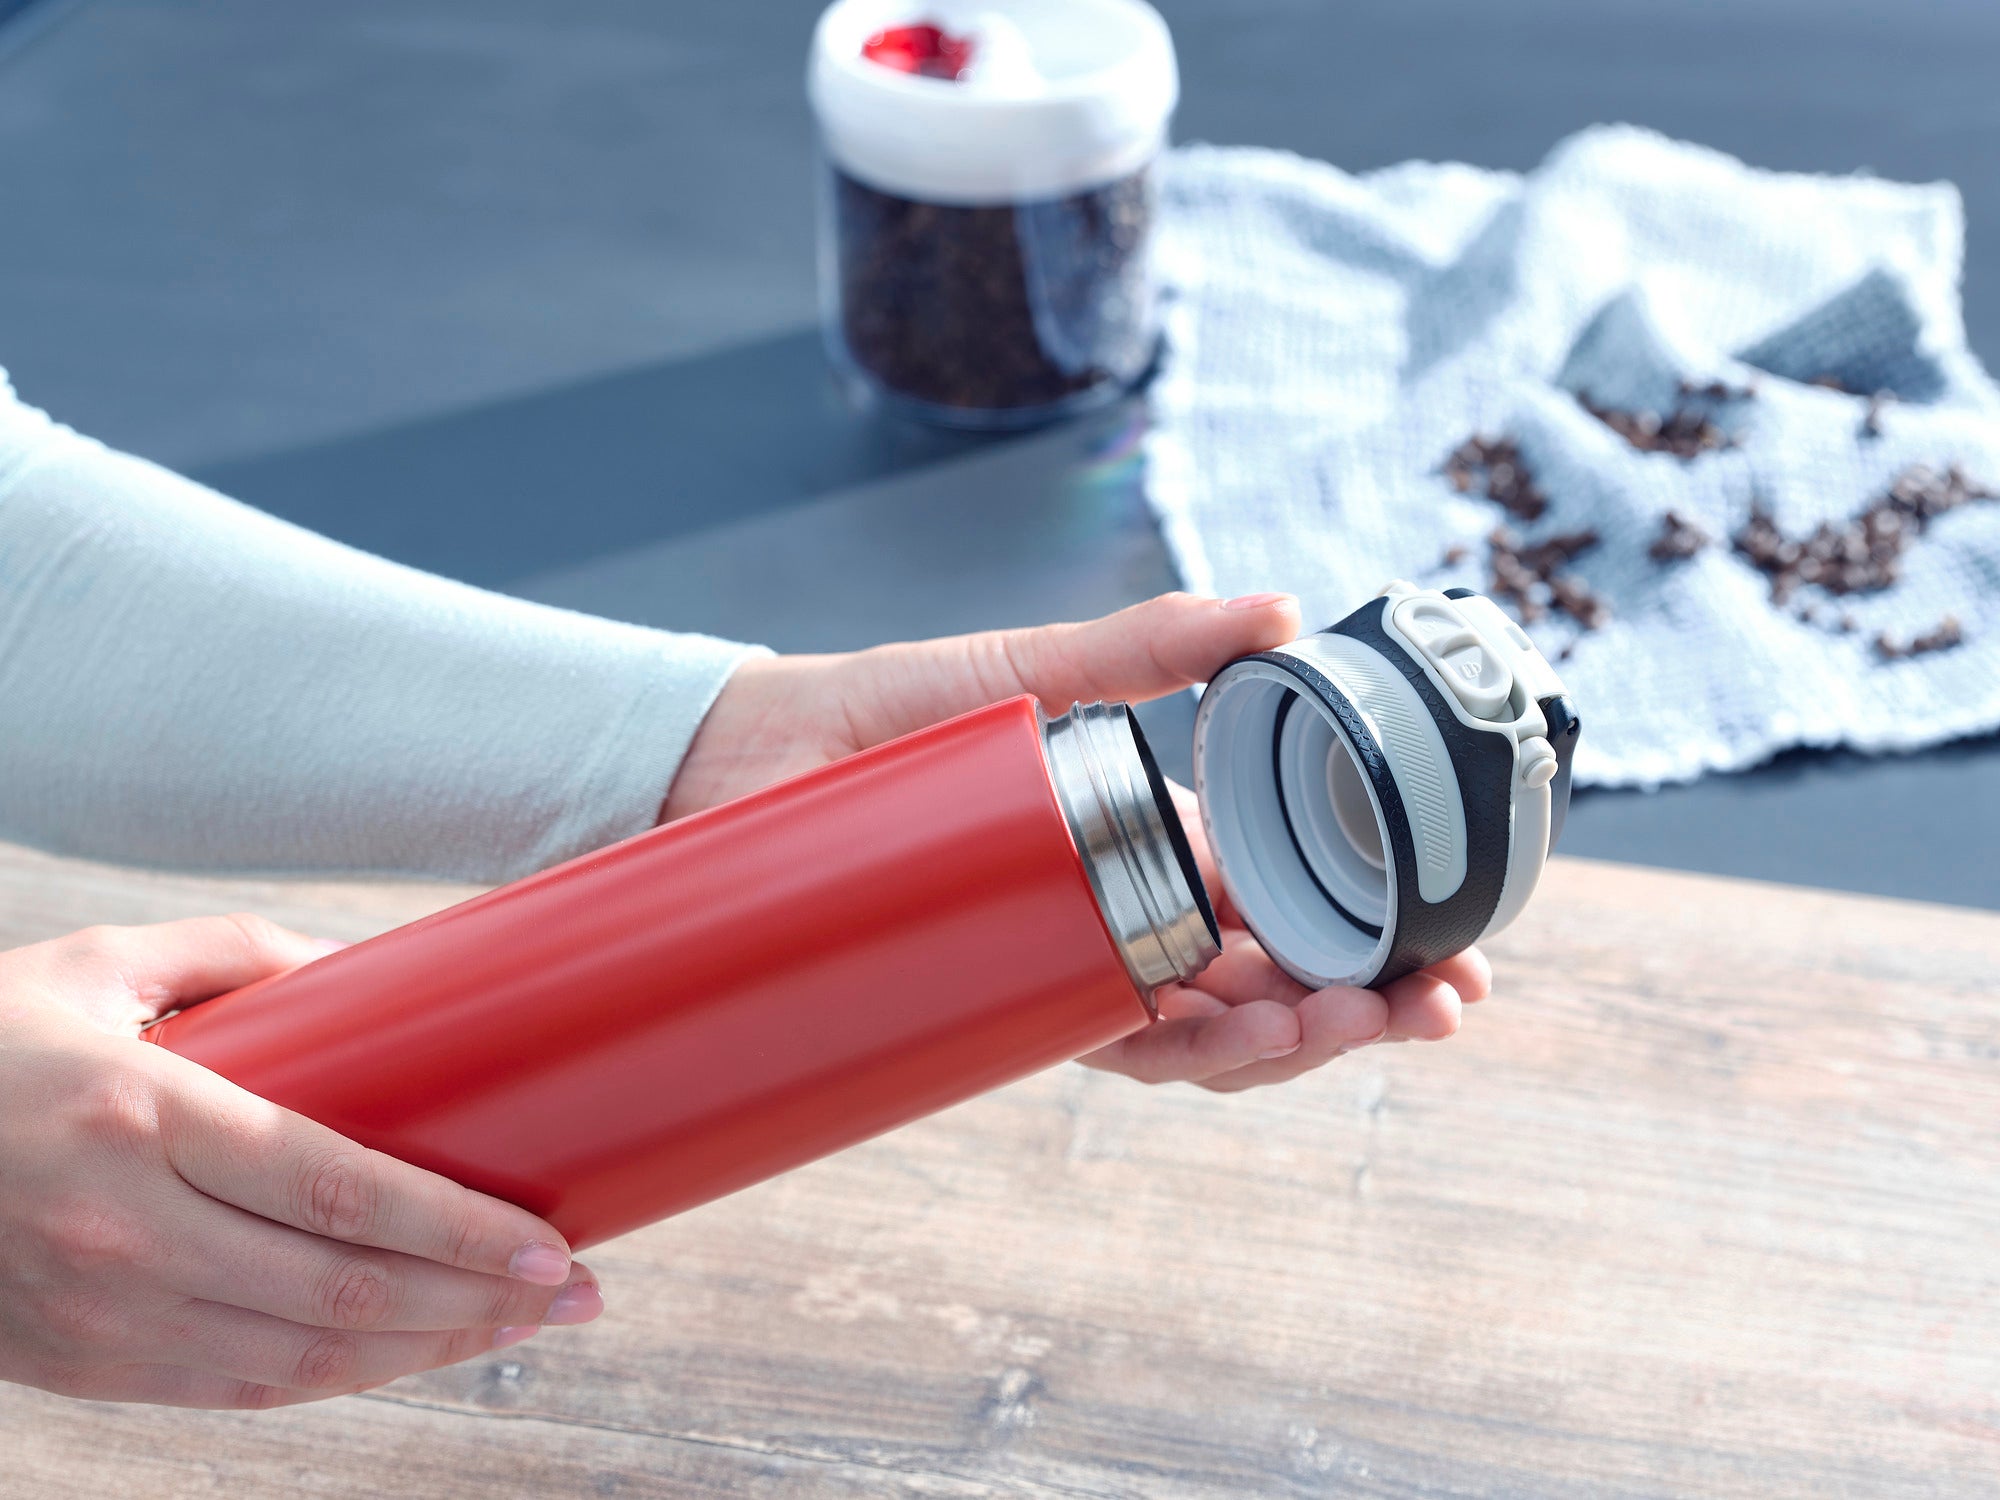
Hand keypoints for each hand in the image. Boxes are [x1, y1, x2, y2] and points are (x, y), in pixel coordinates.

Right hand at [0, 916, 603, 1409]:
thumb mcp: (97, 966)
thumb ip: (237, 955)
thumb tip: (363, 964)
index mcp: (138, 1115)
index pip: (339, 1191)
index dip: (460, 1232)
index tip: (556, 1246)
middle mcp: (122, 1228)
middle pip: (341, 1289)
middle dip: (480, 1303)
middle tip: (583, 1295)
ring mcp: (99, 1311)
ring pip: (302, 1360)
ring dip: (428, 1352)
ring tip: (523, 1329)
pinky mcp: (83, 1363)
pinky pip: (240, 1394)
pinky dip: (341, 1381)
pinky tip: (411, 1355)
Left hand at [667, 591, 1490, 1089]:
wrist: (749, 754)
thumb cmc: (888, 710)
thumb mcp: (1034, 670)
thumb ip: (1150, 643)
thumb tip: (1283, 612)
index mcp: (1153, 848)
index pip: (1285, 914)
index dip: (1372, 945)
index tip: (1452, 959)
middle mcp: (1121, 919)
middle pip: (1264, 990)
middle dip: (1359, 1009)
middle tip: (1434, 1007)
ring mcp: (1063, 964)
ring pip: (1199, 1034)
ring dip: (1287, 1040)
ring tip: (1347, 1021)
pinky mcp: (996, 996)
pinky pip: (1101, 1041)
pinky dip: (1178, 1052)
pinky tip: (1240, 1042)